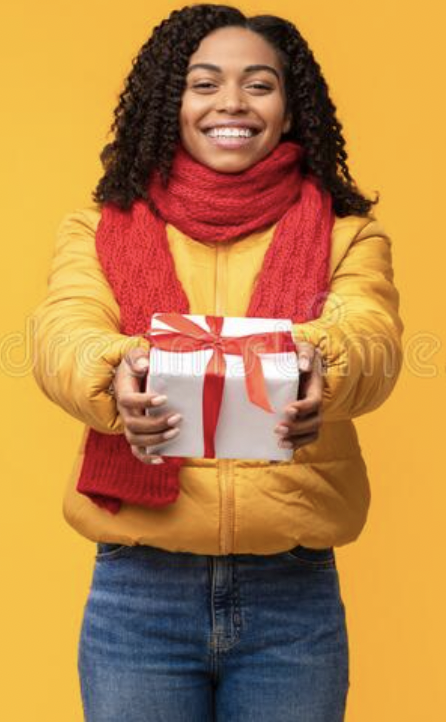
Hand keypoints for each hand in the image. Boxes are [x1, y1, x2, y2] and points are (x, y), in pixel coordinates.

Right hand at [112, 347, 181, 464]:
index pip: (128, 400)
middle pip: (133, 424)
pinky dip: (147, 458)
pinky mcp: (137, 433)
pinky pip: (137, 451)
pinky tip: (163, 459)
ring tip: (175, 432)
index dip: (144, 401)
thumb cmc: (136, 366)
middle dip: (156, 424)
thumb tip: (144, 365)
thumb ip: (138, 357)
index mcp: (123, 392)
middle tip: (177, 418)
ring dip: (155, 440)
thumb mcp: (134, 356)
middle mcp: (124, 412)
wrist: (130, 378)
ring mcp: (129, 425)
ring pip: (135, 440)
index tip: (163, 398)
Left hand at [274, 342, 323, 451]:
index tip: (289, 410)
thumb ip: (305, 353)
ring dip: (296, 441)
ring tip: (279, 443)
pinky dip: (292, 448)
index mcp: (315, 388)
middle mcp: (315, 405)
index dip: (304, 408)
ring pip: (310, 434)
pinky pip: (301, 439)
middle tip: (277, 429)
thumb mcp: (303, 348)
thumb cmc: (298, 355)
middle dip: (297, 428)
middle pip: (314, 422)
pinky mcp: (299, 422)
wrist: (296, 364)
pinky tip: (277, 454)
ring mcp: (308, 416)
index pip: (314, 402)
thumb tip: (304, 367)